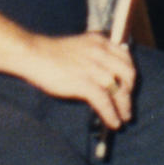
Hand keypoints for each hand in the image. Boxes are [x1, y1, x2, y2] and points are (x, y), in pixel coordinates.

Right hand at [16, 32, 137, 130]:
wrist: (33, 54)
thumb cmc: (51, 53)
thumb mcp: (80, 47)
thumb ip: (95, 57)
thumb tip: (106, 79)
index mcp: (100, 42)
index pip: (126, 58)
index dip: (130, 75)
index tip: (128, 85)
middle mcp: (101, 53)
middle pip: (127, 74)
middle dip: (130, 91)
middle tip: (127, 103)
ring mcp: (93, 68)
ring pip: (119, 90)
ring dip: (124, 107)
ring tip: (123, 117)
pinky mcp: (84, 83)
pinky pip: (105, 102)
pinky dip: (111, 114)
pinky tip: (113, 122)